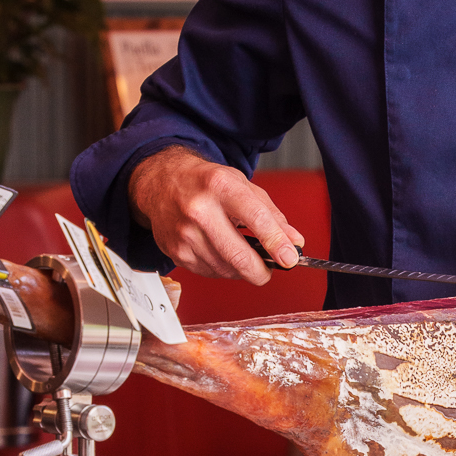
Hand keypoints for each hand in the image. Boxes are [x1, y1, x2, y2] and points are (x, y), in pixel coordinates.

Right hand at [129, 147, 303, 285]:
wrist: (161, 182)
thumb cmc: (205, 182)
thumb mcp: (242, 186)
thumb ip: (271, 214)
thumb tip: (294, 241)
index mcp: (221, 186)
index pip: (256, 219)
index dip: (277, 243)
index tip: (290, 258)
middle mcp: (199, 210)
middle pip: (238, 255)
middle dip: (262, 271)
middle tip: (270, 270)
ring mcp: (184, 233)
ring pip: (226, 269)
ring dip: (241, 269)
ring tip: (241, 252)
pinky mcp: (176, 251)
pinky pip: (210, 272)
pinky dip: (222, 268)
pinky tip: (220, 251)